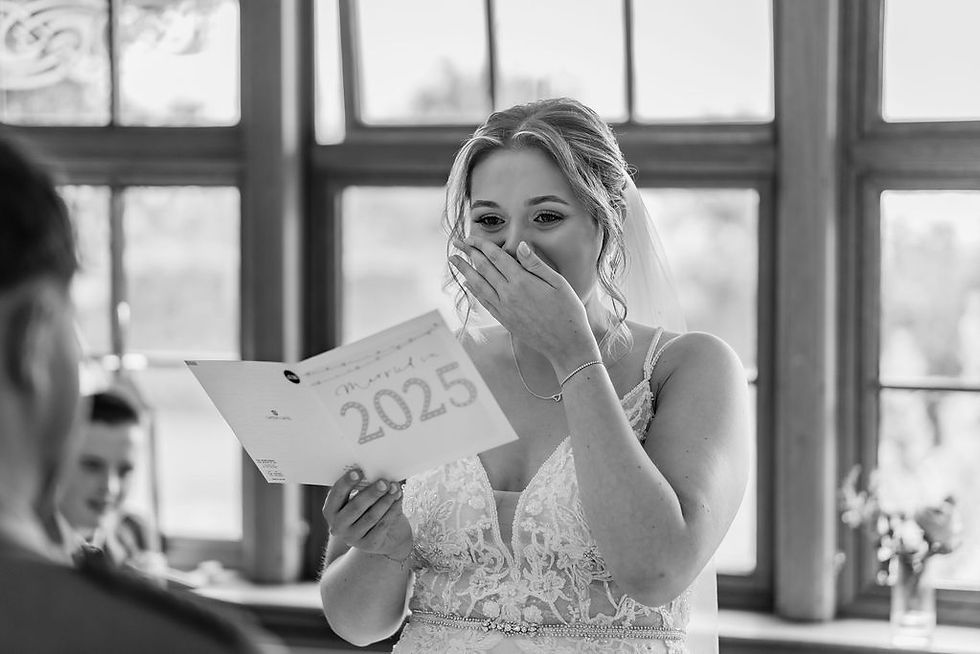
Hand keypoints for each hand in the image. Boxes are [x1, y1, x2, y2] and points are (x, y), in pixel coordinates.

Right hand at [322, 469, 412, 560]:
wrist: (383, 534)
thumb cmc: (370, 508)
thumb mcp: (362, 497)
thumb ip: (364, 486)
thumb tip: (377, 472)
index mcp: (331, 510)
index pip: (336, 495)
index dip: (346, 482)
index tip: (359, 471)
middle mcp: (338, 526)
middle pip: (355, 507)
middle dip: (371, 493)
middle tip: (384, 482)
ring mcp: (352, 538)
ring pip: (371, 516)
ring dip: (385, 500)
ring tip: (395, 488)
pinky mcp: (369, 545)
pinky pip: (382, 525)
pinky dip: (392, 510)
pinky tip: (398, 499)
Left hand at [450, 236, 596, 367]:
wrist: (565, 344)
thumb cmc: (568, 312)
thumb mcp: (558, 283)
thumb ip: (536, 264)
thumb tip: (521, 246)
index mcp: (522, 281)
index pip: (496, 257)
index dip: (482, 245)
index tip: (471, 237)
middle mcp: (508, 294)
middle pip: (483, 268)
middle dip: (468, 253)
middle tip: (457, 243)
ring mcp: (504, 308)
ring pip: (478, 284)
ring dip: (464, 270)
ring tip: (454, 260)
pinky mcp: (504, 319)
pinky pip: (483, 301)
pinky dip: (473, 290)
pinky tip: (468, 283)